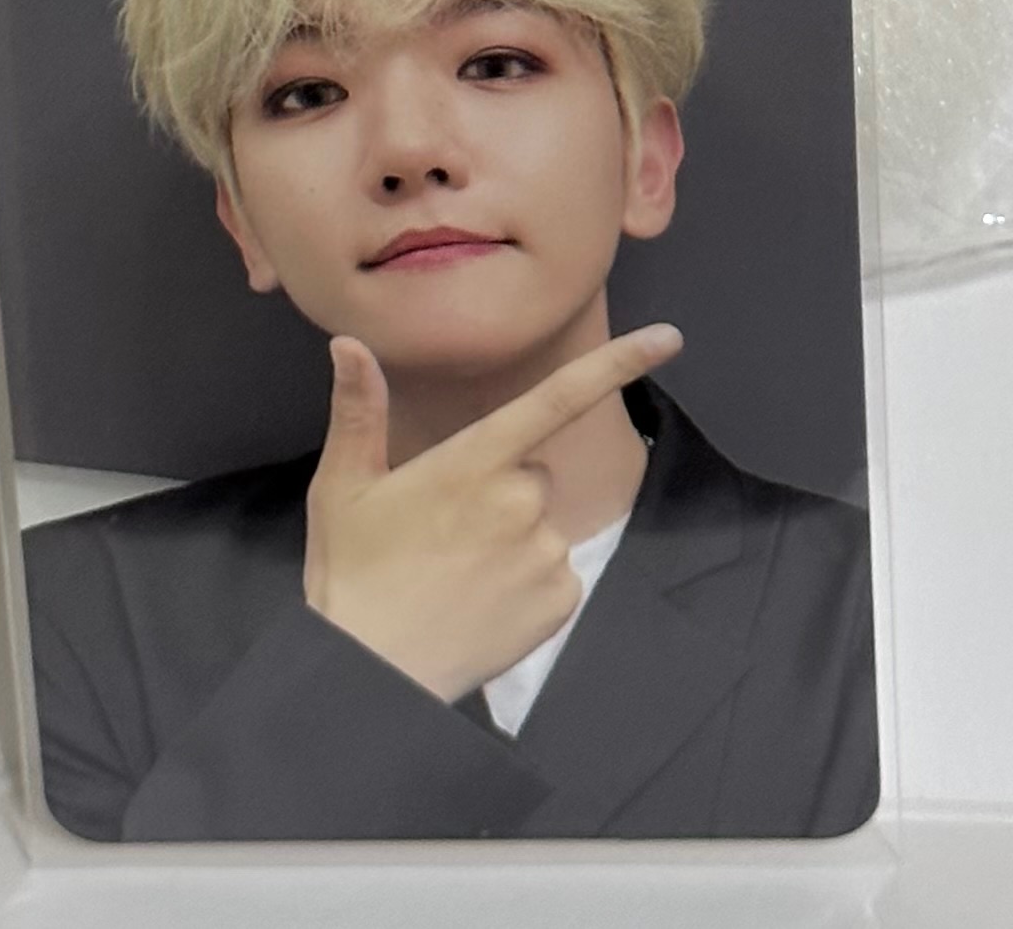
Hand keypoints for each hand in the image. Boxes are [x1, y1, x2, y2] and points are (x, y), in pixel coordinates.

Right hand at [301, 321, 680, 705]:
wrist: (374, 674)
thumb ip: (359, 409)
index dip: (618, 364)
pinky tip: (482, 602)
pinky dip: (529, 584)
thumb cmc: (354, 575)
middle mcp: (522, 500)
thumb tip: (349, 343)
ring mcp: (546, 554)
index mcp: (475, 460)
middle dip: (501, 490)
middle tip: (447, 529)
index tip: (668, 339)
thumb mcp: (344, 487)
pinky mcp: (560, 601)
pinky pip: (556, 574)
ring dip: (513, 539)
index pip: (557, 397)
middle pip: (531, 473)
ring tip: (457, 574)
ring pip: (542, 525)